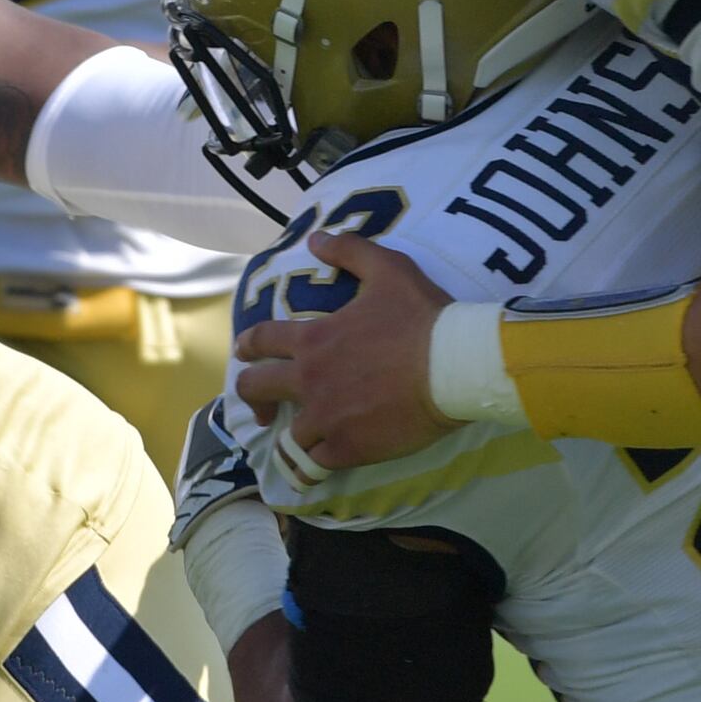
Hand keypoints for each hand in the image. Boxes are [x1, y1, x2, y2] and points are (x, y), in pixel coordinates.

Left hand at [232, 234, 460, 470]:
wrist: (456, 365)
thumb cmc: (423, 317)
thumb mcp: (388, 270)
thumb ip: (350, 251)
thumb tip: (316, 238)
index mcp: (311, 341)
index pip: (260, 341)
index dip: (248, 346)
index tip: (244, 354)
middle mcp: (308, 381)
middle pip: (255, 391)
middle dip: (252, 397)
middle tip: (261, 405)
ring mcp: (326, 418)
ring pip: (289, 434)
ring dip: (293, 434)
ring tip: (302, 438)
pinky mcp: (349, 447)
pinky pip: (318, 463)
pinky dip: (319, 462)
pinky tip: (324, 462)